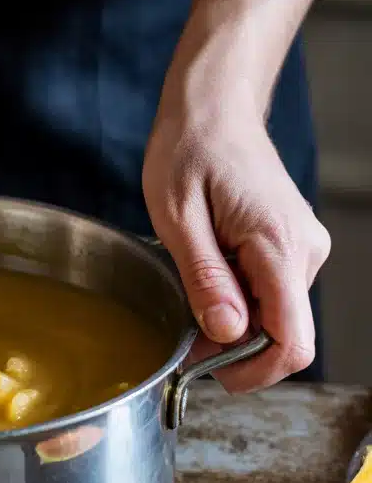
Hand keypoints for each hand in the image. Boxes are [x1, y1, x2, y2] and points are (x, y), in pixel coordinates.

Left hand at [142, 96, 330, 391]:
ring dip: (231, 318)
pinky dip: (236, 297)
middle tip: (181, 328)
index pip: (293, 341)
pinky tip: (207, 269)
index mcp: (279, 245)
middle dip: (231, 345)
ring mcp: (302, 248)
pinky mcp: (290, 246)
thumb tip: (227, 334)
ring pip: (273, 315)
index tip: (208, 374)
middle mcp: (304, 251)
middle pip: (281, 334)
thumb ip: (205, 279)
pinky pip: (269, 292)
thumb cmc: (190, 151)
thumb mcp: (178, 218)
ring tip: (190, 282)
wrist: (213, 108)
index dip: (253, 372)